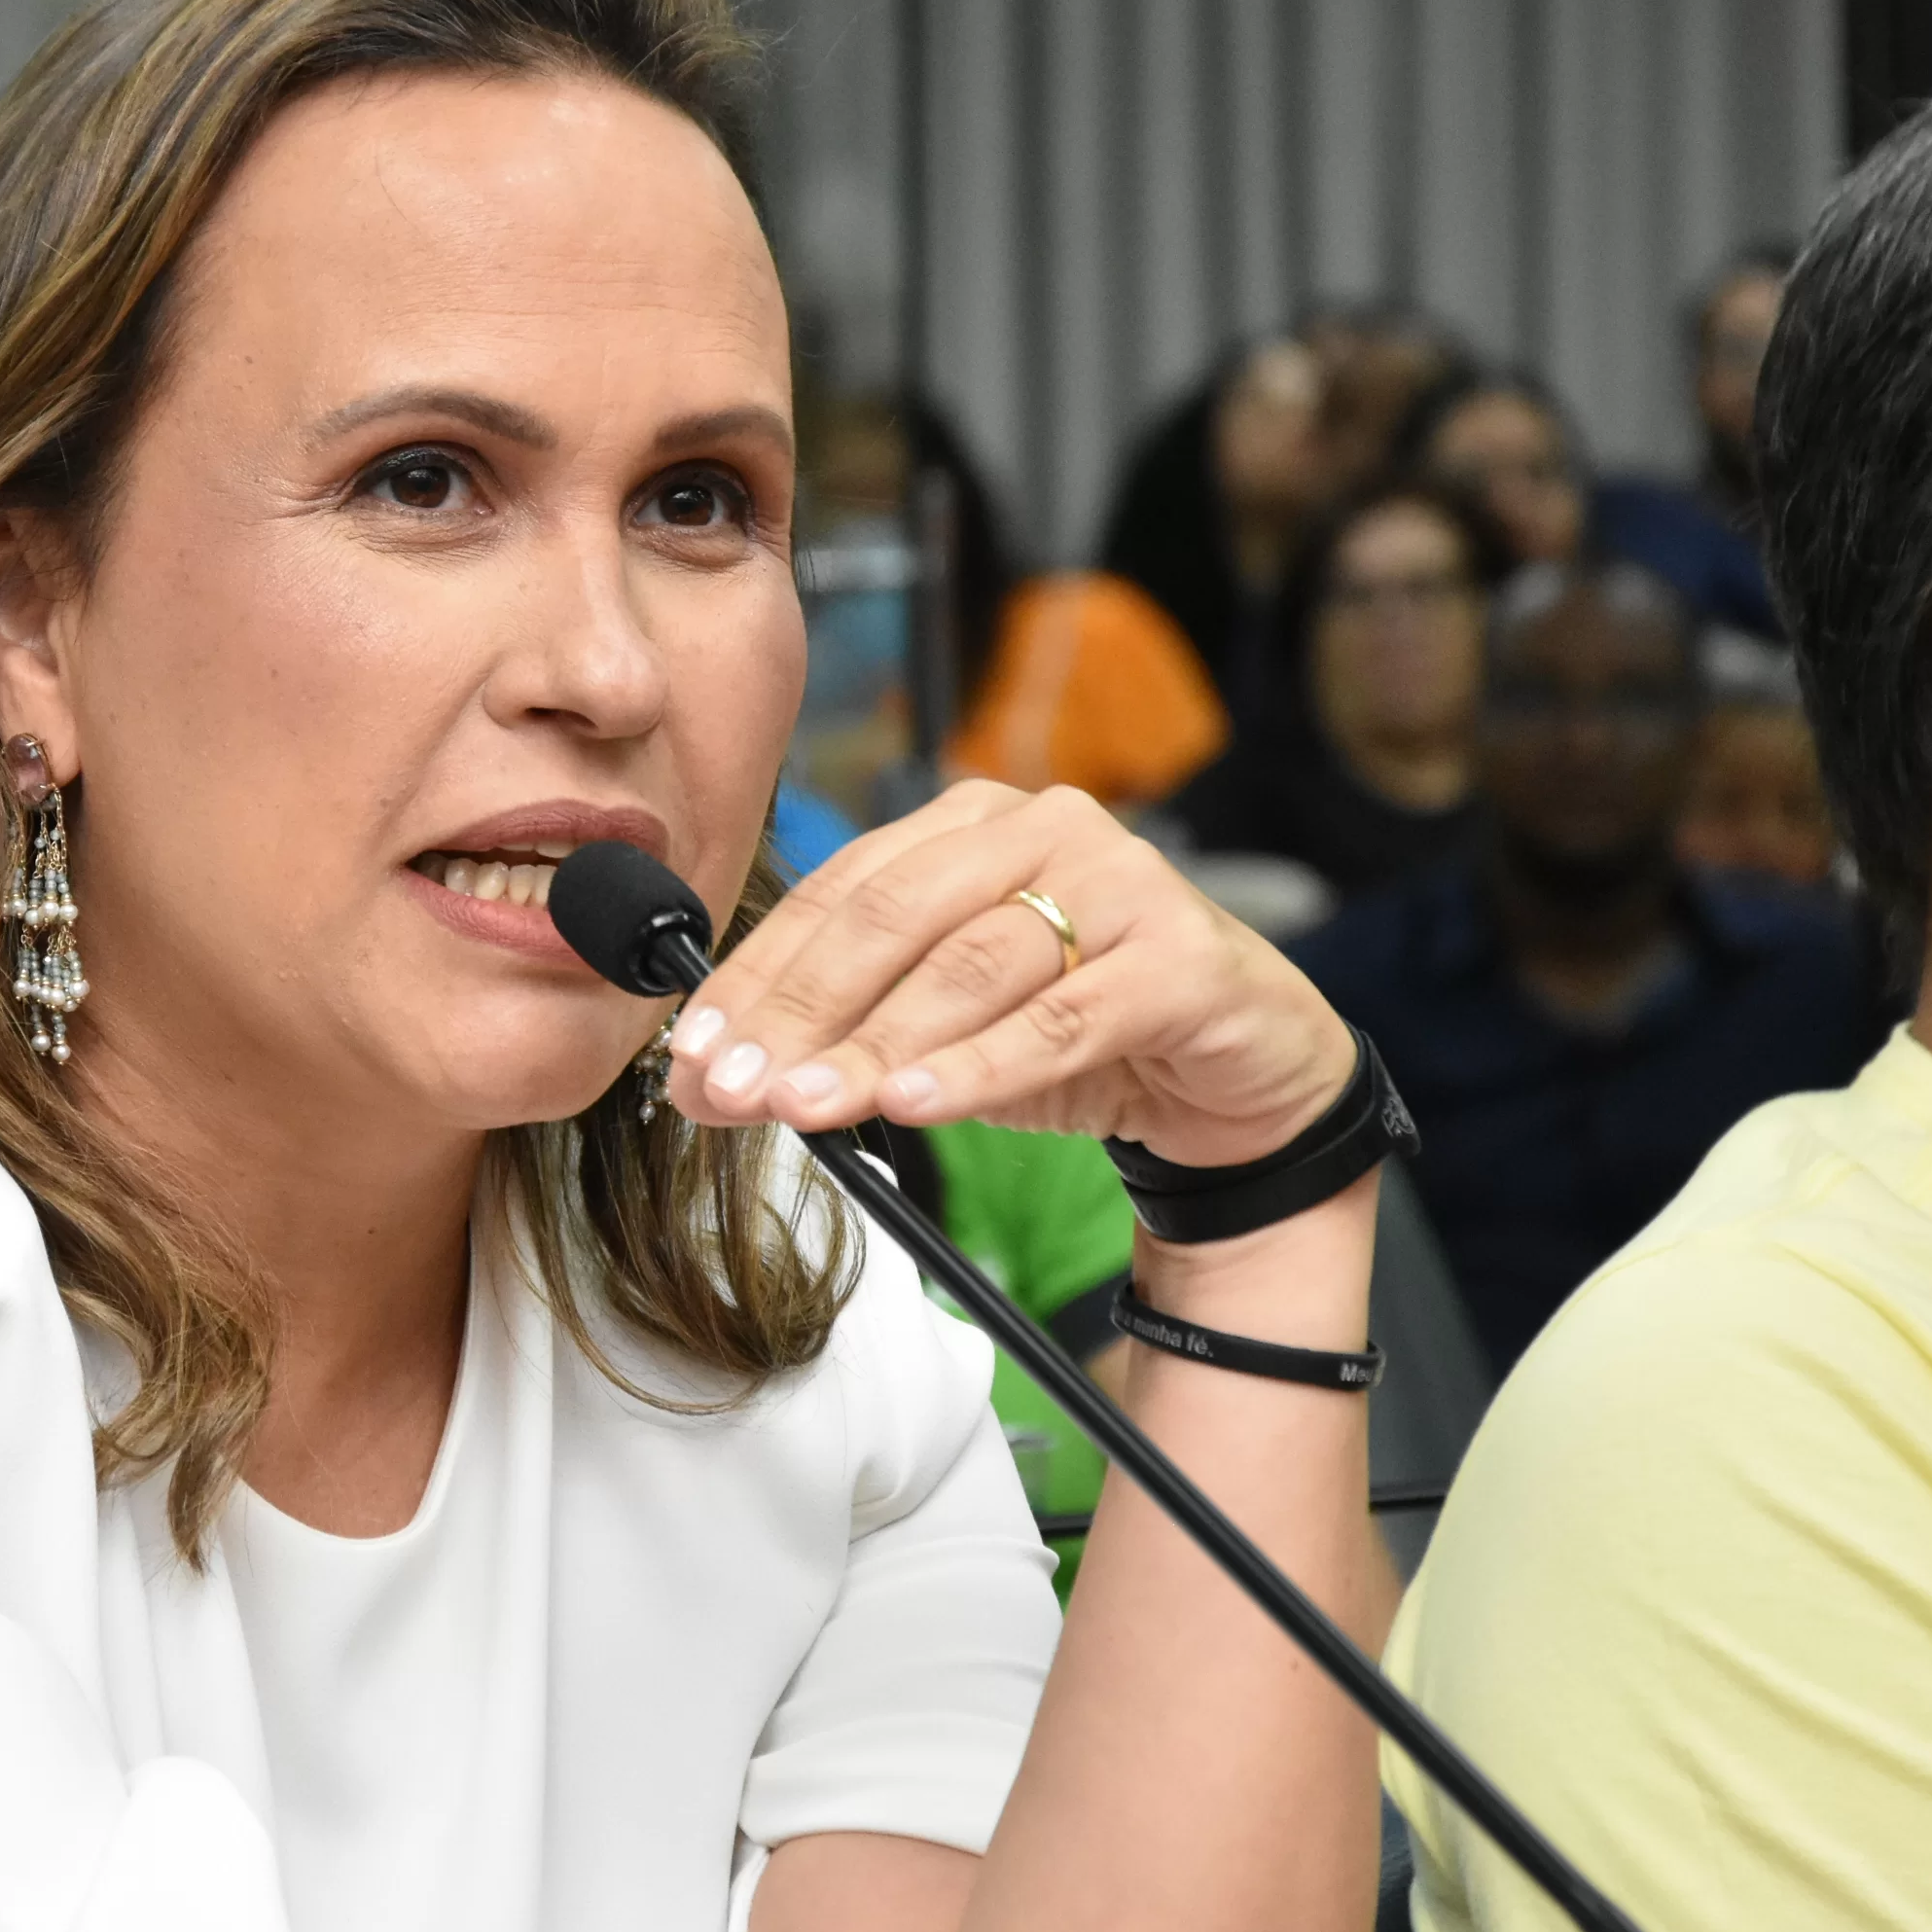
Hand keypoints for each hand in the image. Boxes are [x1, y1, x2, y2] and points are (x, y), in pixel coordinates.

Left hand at [670, 782, 1353, 1167]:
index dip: (757, 974)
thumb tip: (705, 1086)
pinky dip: (979, 1066)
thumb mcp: (942, 1036)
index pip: (835, 892)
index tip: (692, 1051)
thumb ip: (838, 1045)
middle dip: (798, 1010)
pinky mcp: (1180, 957)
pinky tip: (914, 1106)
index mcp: (966, 825)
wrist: (1239, 1074)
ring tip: (803, 1106)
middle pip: (889, 918)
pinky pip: (1060, 1018)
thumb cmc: (1079, 1032)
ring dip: (873, 1043)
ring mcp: (1118, 882)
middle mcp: (1040, 828)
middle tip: (733, 1087)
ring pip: (967, 966)